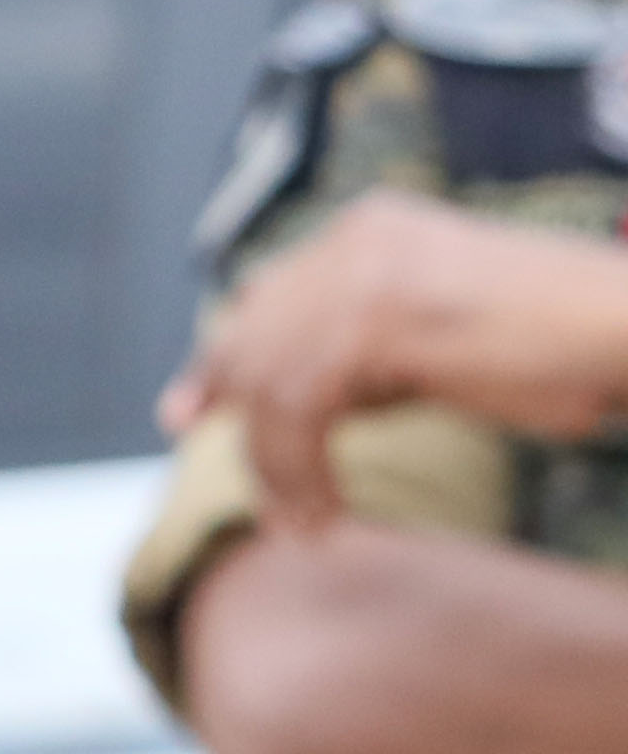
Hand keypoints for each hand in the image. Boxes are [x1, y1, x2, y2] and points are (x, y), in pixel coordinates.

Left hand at [174, 189, 627, 522]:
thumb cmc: (563, 349)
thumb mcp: (444, 338)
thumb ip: (371, 350)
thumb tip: (303, 400)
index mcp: (370, 231)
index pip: (267, 295)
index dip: (222, 357)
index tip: (188, 411)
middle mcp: (356, 239)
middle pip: (254, 333)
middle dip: (228, 409)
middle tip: (243, 487)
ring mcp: (364, 272)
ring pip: (271, 379)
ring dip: (274, 464)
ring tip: (301, 522)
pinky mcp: (380, 319)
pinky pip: (300, 405)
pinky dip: (298, 469)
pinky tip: (323, 512)